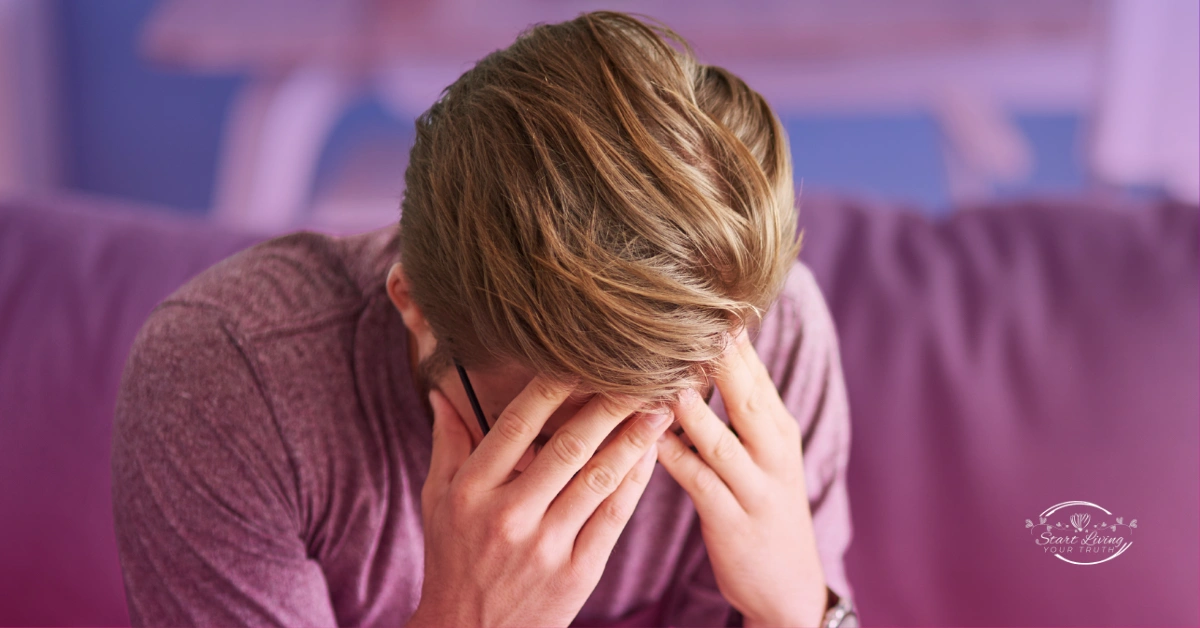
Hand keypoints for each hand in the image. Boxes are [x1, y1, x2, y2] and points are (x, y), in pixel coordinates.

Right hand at [408, 377, 673, 626]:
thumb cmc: (454, 560)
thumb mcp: (436, 501)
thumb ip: (447, 443)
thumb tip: (443, 390)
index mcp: (470, 492)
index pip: (515, 426)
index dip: (551, 388)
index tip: (581, 358)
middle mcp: (507, 516)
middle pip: (566, 447)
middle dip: (607, 406)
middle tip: (638, 374)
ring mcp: (545, 546)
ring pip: (598, 479)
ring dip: (633, 439)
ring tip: (659, 408)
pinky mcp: (577, 573)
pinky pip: (614, 516)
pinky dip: (635, 481)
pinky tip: (650, 454)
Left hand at [655, 330, 827, 626]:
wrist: (789, 588)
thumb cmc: (762, 507)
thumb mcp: (764, 453)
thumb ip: (740, 406)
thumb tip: (712, 348)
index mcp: (778, 427)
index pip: (754, 369)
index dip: (729, 333)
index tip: (698, 291)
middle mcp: (774, 450)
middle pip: (745, 392)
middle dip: (717, 354)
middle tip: (685, 313)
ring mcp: (756, 486)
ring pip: (719, 436)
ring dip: (688, 404)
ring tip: (658, 370)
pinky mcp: (732, 519)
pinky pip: (698, 481)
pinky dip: (672, 455)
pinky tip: (646, 434)